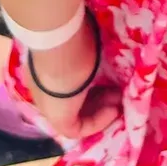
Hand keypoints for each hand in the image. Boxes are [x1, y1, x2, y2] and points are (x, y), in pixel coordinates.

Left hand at [21, 15, 120, 144]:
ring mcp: (51, 106)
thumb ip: (88, 55)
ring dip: (102, 108)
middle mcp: (46, 89)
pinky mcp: (59, 120)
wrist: (57, 46)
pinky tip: (113, 110)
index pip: (69, 83)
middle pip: (75, 100)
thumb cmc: (70, 38)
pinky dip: (99, 121)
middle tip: (119, 92)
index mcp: (47, 70)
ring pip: (79, 113)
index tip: (110, 78)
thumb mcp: (82, 47)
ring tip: (120, 101)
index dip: (91, 84)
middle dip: (100, 97)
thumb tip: (102, 52)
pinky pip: (81, 127)